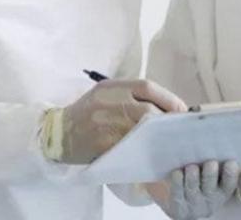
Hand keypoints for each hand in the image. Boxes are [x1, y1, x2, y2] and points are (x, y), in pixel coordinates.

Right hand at [59, 79, 187, 163]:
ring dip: (159, 137)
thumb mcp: (105, 94)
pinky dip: (144, 149)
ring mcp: (106, 123)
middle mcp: (109, 101)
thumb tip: (166, 107)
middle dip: (167, 121)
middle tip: (178, 130)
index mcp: (112, 87)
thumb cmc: (87, 113)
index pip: (147, 87)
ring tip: (169, 142)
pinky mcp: (103, 144)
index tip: (182, 111)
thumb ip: (131, 96)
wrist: (58, 133)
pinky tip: (152, 153)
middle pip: (148, 110)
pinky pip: (131, 147)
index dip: (169, 99)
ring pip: (142, 130)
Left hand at [147, 161, 238, 218]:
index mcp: (222, 190)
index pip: (229, 184)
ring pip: (193, 190)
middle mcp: (209, 198)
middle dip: (210, 175)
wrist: (181, 199)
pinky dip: (177, 183)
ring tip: (192, 167)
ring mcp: (193, 202)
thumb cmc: (200, 176)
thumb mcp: (212, 171)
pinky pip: (177, 194)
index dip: (230, 175)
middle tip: (210, 162)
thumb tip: (221, 132)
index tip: (231, 162)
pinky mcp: (178, 206)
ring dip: (193, 178)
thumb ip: (217, 157)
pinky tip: (176, 172)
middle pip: (210, 187)